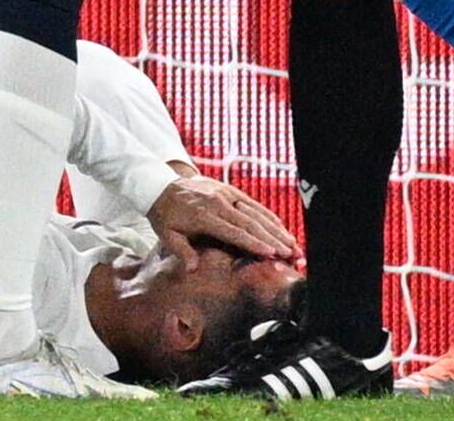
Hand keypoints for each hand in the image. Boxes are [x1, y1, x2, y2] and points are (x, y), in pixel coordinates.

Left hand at [148, 172, 299, 262]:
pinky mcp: (230, 190)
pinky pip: (253, 204)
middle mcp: (218, 202)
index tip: (271, 253)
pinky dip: (268, 216)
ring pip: (255, 212)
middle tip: (290, 253)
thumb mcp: (167, 235)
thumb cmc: (165, 215)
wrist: (161, 185)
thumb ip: (181, 251)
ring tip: (292, 243)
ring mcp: (226, 194)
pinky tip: (281, 227)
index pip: (233, 231)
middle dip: (273, 239)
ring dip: (275, 228)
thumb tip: (193, 269)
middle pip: (250, 222)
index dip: (253, 243)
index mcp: (203, 215)